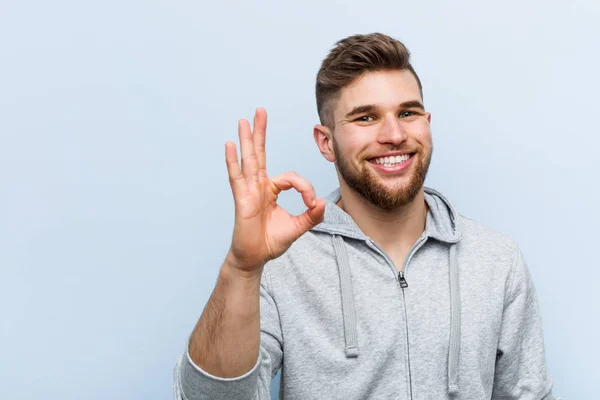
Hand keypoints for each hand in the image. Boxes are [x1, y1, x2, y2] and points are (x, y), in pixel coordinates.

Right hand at [225, 108, 324, 273]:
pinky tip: (230, 145)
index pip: (291, 178)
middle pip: (260, 154)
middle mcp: (259, 186)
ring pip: (249, 160)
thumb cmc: (271, 242)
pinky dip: (233, 161)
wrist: (255, 258)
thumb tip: (322, 202)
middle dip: (260, 132)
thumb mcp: (297, 227)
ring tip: (244, 120)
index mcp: (271, 190)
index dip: (305, 187)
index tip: (312, 203)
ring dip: (247, 139)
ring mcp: (249, 191)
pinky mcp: (241, 199)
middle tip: (260, 111)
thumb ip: (311, 216)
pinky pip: (237, 177)